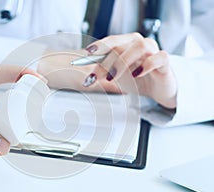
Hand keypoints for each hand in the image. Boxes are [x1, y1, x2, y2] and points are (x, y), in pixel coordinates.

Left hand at [38, 33, 176, 108]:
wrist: (158, 89)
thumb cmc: (137, 79)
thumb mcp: (117, 75)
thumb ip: (104, 71)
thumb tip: (86, 75)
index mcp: (127, 44)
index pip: (111, 42)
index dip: (98, 47)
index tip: (86, 54)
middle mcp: (140, 44)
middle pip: (121, 45)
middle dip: (105, 61)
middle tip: (95, 76)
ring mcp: (153, 51)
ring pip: (138, 47)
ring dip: (122, 62)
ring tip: (113, 77)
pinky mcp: (164, 62)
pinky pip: (158, 58)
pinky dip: (146, 65)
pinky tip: (137, 74)